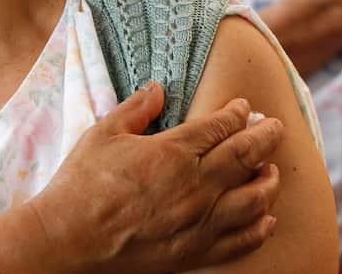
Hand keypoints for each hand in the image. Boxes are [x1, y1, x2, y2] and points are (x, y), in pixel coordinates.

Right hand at [26, 82, 285, 273]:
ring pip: (254, 198)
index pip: (222, 125)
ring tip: (272, 170)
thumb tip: (159, 88)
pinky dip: (260, 228)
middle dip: (266, 136)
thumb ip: (136, 108)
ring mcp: (198, 222)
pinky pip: (240, 241)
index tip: (244, 107)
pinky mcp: (193, 253)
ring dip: (269, 180)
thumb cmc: (81, 185)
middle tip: (275, 127)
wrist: (65, 243)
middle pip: (247, 155)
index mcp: (174, 152)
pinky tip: (267, 218)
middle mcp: (195, 186)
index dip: (239, 112)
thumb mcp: (104, 134)